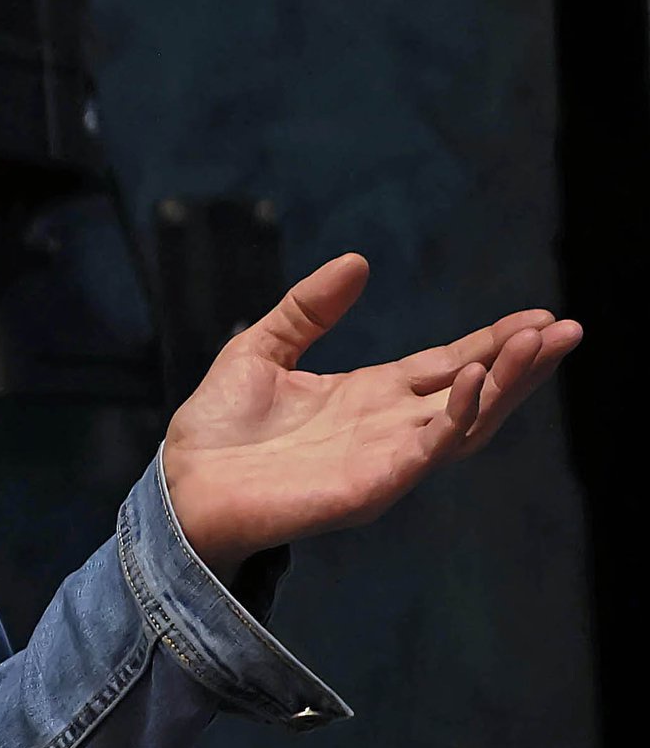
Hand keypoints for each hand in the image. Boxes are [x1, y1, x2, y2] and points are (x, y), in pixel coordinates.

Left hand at [162, 253, 580, 578]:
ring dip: (505, 384)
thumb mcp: (261, 349)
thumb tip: (358, 260)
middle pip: (472, 392)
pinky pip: (428, 449)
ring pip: (465, 421)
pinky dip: (457, 414)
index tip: (536, 316)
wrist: (181, 487)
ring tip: (538, 343)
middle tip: (566, 328)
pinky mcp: (373, 486)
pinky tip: (473, 376)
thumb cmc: (215, 430)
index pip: (445, 365)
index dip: (491, 342)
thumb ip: (307, 309)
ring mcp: (385, 460)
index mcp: (367, 397)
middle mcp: (387, 428)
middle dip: (520, 363)